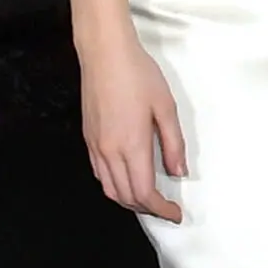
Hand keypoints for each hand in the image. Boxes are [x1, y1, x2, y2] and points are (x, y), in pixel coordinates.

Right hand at [81, 36, 188, 221]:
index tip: (175, 213)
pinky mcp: (88, 138)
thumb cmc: (138, 75)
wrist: (104, 54)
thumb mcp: (166, 108)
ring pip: (109, 188)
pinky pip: (99, 173)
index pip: (145, 193)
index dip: (161, 209)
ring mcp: (95, 146)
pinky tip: (127, 179)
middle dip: (147, 208)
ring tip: (149, 198)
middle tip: (166, 208)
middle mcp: (109, 151)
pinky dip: (114, 185)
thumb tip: (178, 172)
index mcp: (132, 145)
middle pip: (126, 196)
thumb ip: (173, 144)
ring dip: (129, 200)